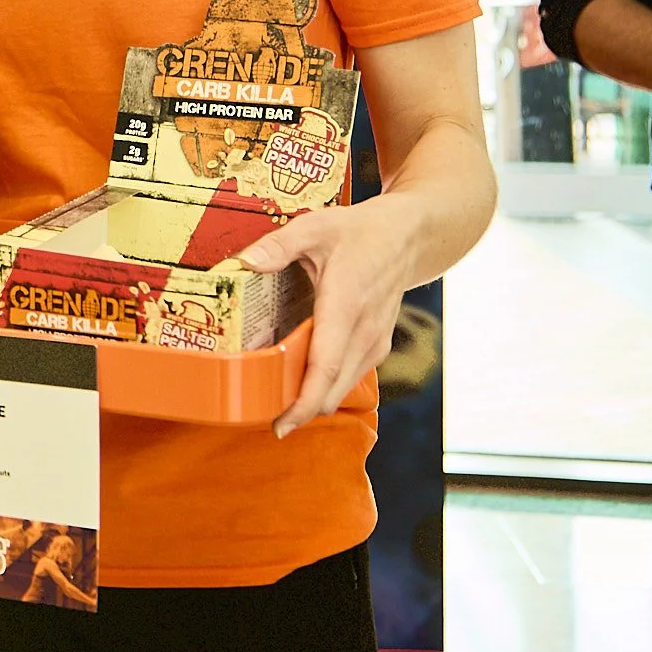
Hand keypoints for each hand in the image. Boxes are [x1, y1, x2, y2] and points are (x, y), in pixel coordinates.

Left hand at [235, 196, 416, 438]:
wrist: (408, 237)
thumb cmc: (360, 232)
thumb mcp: (314, 227)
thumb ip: (277, 245)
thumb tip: (243, 262)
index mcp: (346, 306)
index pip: (326, 367)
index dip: (304, 402)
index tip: (281, 423)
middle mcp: (365, 333)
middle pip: (332, 389)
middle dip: (300, 410)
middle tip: (262, 415)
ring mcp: (375, 343)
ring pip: (342, 388)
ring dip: (312, 400)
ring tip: (275, 400)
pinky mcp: (376, 347)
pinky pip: (349, 377)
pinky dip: (326, 387)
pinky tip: (299, 380)